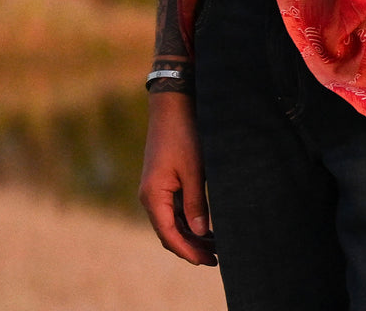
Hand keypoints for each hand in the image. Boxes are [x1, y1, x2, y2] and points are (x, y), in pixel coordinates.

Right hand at [138, 92, 217, 265]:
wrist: (172, 105)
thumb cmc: (183, 135)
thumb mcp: (193, 170)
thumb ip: (196, 203)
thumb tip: (200, 232)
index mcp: (153, 196)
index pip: (169, 235)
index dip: (188, 251)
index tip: (207, 261)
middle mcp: (150, 196)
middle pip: (169, 232)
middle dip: (191, 247)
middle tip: (215, 258)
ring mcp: (156, 189)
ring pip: (172, 222)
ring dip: (190, 234)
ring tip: (214, 246)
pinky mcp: (163, 181)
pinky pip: (173, 209)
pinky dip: (188, 220)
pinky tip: (204, 225)